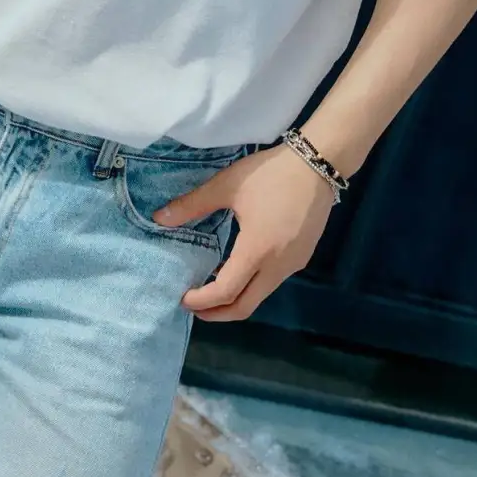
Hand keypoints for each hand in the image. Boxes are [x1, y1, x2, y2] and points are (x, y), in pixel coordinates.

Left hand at [153, 145, 336, 320]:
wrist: (318, 164)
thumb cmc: (271, 174)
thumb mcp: (228, 185)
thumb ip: (193, 204)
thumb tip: (159, 219)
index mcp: (257, 250)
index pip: (226, 291)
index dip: (202, 301)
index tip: (182, 298)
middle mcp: (278, 266)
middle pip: (245, 306)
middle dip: (217, 312)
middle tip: (193, 305)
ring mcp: (293, 264)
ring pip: (260, 295)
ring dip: (235, 297)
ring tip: (211, 284)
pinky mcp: (302, 257)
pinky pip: (272, 281)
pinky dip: (251, 284)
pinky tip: (238, 265)